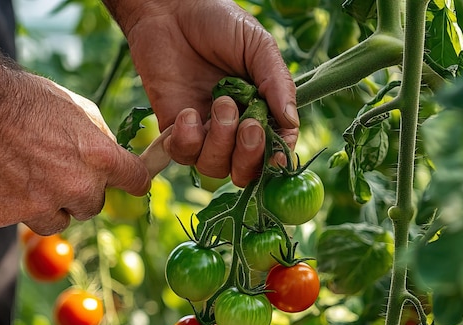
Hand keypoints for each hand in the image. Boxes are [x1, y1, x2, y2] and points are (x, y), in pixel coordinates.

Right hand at [0, 71, 150, 234]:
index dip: (132, 182)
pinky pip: (16, 220)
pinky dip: (8, 204)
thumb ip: (99, 138)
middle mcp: (75, 187)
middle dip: (76, 193)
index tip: (129, 184)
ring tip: (21, 175)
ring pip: (56, 222)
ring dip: (45, 206)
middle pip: (92, 207)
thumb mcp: (74, 107)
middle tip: (51, 169)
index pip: (136, 181)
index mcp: (99, 158)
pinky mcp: (4, 217)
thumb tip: (116, 160)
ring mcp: (39, 206)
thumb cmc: (20, 99)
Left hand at [110, 0, 298, 186]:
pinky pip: (184, 155)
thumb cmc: (218, 21)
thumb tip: (292, 122)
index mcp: (262, 111)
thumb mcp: (258, 46)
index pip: (274, 149)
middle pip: (244, 170)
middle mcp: (234, 129)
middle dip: (248, 156)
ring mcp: (205, 133)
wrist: (170, 8)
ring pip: (215, 167)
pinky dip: (187, 140)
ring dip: (220, 143)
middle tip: (248, 125)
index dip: (277, 159)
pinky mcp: (175, 131)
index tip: (278, 155)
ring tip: (219, 102)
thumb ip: (277, 83)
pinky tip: (188, 113)